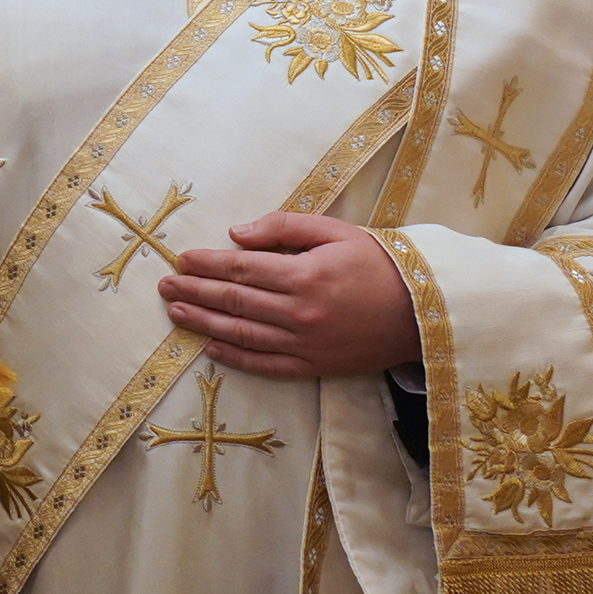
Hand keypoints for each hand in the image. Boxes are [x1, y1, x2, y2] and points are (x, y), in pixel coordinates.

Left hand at [158, 212, 422, 379]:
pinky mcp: (315, 366)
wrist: (427, 311)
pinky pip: (266, 364)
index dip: (207, 263)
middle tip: (165, 285)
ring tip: (176, 312)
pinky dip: (235, 357)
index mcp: (304, 274)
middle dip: (195, 291)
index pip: (241, 268)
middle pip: (233, 301)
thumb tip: (237, 233)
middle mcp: (300, 311)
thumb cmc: (381, 264)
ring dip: (204, 323)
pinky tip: (211, 348)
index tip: (181, 259)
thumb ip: (285, 227)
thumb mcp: (337, 231)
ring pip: (241, 334)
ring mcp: (306, 343)